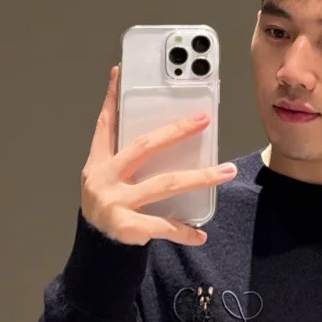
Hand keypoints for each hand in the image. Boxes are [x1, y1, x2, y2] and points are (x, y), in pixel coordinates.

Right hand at [81, 63, 232, 247]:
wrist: (95, 250)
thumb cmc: (109, 208)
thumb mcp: (108, 180)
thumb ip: (128, 159)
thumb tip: (167, 137)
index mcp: (99, 162)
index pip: (106, 123)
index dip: (112, 97)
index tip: (121, 72)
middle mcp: (103, 178)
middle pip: (144, 146)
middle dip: (176, 130)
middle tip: (203, 118)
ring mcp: (114, 202)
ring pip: (165, 183)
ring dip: (200, 177)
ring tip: (226, 172)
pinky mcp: (126, 226)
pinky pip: (163, 225)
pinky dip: (184, 231)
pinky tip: (200, 234)